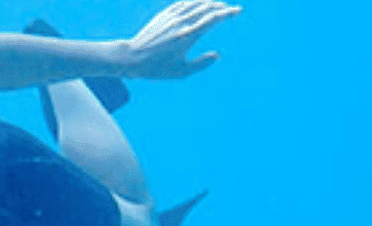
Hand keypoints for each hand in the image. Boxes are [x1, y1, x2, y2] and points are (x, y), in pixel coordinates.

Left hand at [118, 1, 241, 79]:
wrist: (132, 57)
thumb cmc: (157, 68)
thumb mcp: (181, 72)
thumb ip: (201, 64)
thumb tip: (217, 55)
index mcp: (188, 36)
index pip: (213, 19)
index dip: (228, 13)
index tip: (238, 11)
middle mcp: (181, 23)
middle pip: (207, 7)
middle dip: (222, 6)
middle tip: (230, 9)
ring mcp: (172, 17)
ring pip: (195, 3)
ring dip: (210, 2)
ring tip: (218, 5)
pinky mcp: (164, 15)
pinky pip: (183, 3)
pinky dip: (195, 1)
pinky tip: (200, 3)